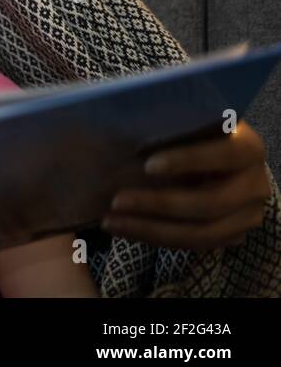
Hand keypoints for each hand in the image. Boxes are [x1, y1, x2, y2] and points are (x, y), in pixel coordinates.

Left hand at [102, 121, 271, 249]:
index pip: (225, 154)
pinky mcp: (232, 235)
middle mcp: (255, 183)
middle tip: (117, 201)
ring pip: (202, 233)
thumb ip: (166, 123)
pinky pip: (194, 244)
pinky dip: (155, 237)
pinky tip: (123, 227)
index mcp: (247, 147)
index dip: (189, 160)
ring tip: (111, 220)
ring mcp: (247, 214)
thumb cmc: (189, 132)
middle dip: (160, 204)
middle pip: (212, 203)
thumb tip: (113, 123)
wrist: (211, 158)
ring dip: (151, 229)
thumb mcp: (184, 121)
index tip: (148, 165)